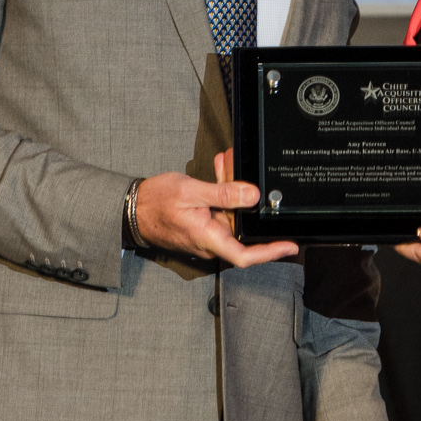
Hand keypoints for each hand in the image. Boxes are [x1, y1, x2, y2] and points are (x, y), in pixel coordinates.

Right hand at [131, 149, 295, 268]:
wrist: (131, 207)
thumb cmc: (155, 202)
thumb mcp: (191, 191)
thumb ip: (224, 193)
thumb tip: (252, 195)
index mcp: (208, 238)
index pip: (245, 256)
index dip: (270, 253)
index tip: (290, 246)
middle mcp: (209, 242)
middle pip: (241, 227)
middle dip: (249, 202)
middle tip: (250, 176)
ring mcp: (206, 235)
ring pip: (230, 215)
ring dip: (232, 190)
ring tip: (228, 164)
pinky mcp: (202, 226)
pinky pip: (219, 211)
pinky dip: (222, 192)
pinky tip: (221, 170)